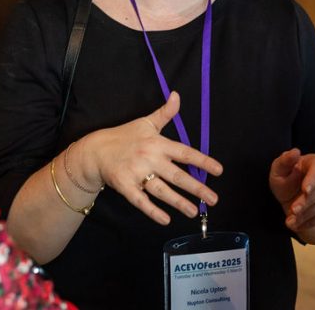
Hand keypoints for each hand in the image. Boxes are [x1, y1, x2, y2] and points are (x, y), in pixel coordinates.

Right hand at [82, 92, 222, 224]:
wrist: (95, 150)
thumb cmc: (124, 136)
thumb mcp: (146, 122)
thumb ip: (165, 113)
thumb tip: (177, 95)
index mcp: (158, 143)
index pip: (185, 153)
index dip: (203, 161)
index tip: (218, 170)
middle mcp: (150, 158)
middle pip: (177, 175)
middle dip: (196, 188)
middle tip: (213, 199)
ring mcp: (137, 174)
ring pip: (161, 190)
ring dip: (178, 202)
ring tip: (193, 211)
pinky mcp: (125, 186)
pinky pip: (141, 201)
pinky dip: (152, 211)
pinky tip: (165, 219)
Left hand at [269, 148, 314, 232]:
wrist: (293, 193)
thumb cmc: (285, 177)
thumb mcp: (279, 169)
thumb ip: (285, 162)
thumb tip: (295, 152)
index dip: (312, 180)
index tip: (304, 190)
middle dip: (306, 202)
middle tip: (292, 211)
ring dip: (306, 215)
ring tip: (290, 222)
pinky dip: (311, 222)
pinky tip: (298, 225)